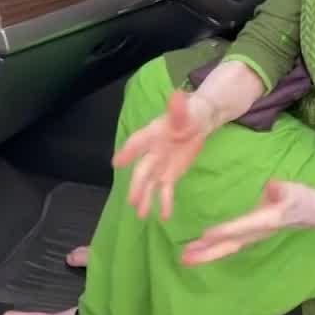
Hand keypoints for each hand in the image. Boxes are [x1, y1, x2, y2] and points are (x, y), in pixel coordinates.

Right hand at [113, 90, 213, 220]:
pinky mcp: (169, 175)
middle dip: (137, 185)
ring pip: (150, 184)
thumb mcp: (187, 110)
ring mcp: (159, 165)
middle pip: (142, 170)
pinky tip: (164, 217)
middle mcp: (151, 151)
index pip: (138, 142)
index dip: (128, 152)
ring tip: (142, 215)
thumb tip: (177, 96)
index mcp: (152, 134)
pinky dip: (165, 203)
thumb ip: (179, 109)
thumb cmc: (190, 113)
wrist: (198, 122)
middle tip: (132, 200)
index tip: (117, 163)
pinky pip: (165, 191)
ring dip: (146, 199)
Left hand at [181, 180, 314, 265]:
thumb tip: (272, 186)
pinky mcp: (250, 235)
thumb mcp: (295, 190)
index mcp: (267, 220)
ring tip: (184, 258)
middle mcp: (257, 232)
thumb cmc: (303, 198)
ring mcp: (252, 236)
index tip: (206, 234)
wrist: (313, 213)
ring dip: (206, 254)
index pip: (243, 226)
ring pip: (227, 248)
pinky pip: (229, 244)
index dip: (226, 230)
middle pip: (230, 245)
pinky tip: (198, 250)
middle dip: (208, 252)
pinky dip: (213, 249)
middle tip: (184, 258)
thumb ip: (282, 189)